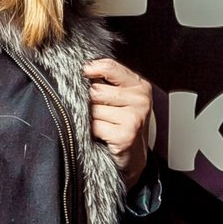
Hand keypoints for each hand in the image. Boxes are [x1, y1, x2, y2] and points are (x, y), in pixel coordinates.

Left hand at [83, 58, 151, 190]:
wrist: (133, 156)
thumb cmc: (122, 125)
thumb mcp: (121, 99)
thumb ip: (107, 82)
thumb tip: (82, 69)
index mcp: (140, 86)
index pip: (110, 67)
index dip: (91, 69)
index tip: (84, 73)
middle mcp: (140, 100)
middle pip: (96, 90)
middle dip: (89, 101)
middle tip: (98, 112)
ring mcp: (134, 118)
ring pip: (93, 110)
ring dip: (90, 119)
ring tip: (101, 125)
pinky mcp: (125, 135)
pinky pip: (94, 126)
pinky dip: (92, 132)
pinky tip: (101, 135)